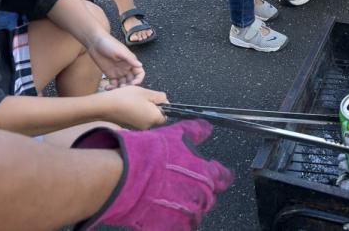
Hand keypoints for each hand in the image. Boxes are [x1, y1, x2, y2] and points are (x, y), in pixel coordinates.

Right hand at [73, 120, 233, 230]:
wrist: (124, 176)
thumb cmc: (149, 153)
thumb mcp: (175, 134)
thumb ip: (195, 132)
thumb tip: (207, 127)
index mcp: (206, 173)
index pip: (223, 177)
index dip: (221, 175)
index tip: (220, 175)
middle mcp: (200, 195)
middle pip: (209, 197)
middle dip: (200, 192)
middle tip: (185, 186)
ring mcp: (186, 214)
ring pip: (195, 215)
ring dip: (188, 208)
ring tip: (171, 200)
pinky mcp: (170, 227)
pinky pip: (180, 228)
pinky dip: (175, 223)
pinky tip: (163, 214)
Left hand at [86, 33, 144, 88]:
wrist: (95, 43)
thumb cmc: (109, 43)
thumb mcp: (120, 51)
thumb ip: (130, 59)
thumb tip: (140, 65)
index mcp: (131, 62)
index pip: (139, 73)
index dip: (138, 79)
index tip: (133, 84)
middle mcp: (126, 68)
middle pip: (132, 80)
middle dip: (129, 86)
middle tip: (122, 89)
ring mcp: (118, 72)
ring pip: (123, 84)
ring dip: (120, 89)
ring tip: (115, 90)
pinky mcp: (110, 74)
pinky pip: (114, 84)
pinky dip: (112, 88)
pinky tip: (107, 88)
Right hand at [100, 86, 167, 128]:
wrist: (106, 106)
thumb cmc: (127, 97)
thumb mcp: (146, 93)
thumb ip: (160, 97)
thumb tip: (166, 101)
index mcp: (154, 118)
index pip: (166, 115)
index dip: (163, 106)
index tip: (154, 98)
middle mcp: (148, 126)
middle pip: (156, 116)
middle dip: (153, 106)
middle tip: (144, 97)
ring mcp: (138, 127)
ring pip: (147, 116)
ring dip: (144, 108)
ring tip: (135, 100)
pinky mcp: (130, 125)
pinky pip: (139, 117)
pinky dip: (137, 111)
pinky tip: (130, 104)